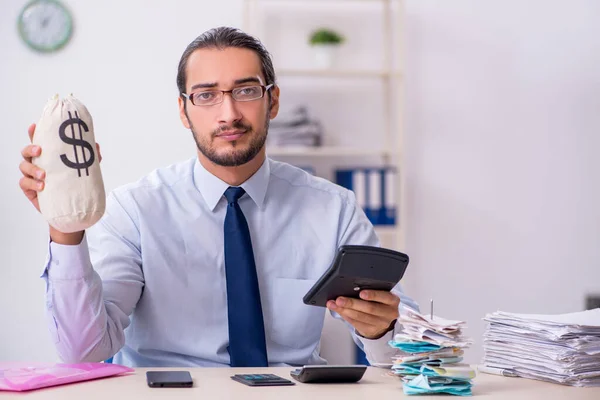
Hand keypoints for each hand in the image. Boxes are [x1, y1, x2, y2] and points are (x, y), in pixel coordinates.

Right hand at [19, 123, 101, 243]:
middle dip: (30, 149)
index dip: (34, 133)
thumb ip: (91, 159)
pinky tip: (42, 186)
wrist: (71, 210)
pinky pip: (24, 183)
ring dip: (32, 169)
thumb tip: (95, 146)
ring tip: (44, 175)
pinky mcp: (30, 189)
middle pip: (26, 152)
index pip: (39, 142)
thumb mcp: (85, 171)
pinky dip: (32, 183)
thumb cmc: (75, 187)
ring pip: (24, 166)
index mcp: (48, 157)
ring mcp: (32, 176)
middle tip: (40, 151)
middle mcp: (38, 164)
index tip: (34, 126)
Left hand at [327, 290, 399, 338]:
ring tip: (333, 304)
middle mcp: (389, 313)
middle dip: (352, 303)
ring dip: (344, 310)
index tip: (361, 293)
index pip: (385, 297)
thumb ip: (371, 291)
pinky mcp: (370, 331)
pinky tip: (338, 310)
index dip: (373, 295)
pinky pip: (355, 323)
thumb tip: (350, 287)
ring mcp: (380, 324)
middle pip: (369, 308)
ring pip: (360, 317)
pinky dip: (345, 315)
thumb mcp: (381, 295)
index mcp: (392, 301)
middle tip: (340, 299)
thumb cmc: (380, 302)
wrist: (383, 320)